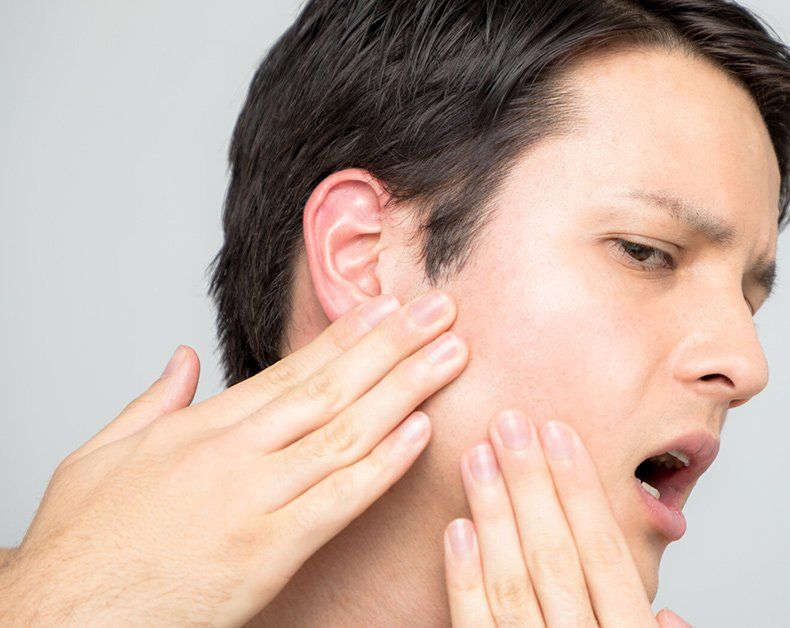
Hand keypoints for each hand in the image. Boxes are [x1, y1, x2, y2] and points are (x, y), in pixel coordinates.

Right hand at [0, 291, 467, 626]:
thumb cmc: (81, 545)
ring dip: (406, 390)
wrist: (60, 618)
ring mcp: (255, 501)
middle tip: (442, 311)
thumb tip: (181, 360)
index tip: (388, 308)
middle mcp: (234, 455)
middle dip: (393, 345)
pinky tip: (421, 432)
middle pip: (331, 388)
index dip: (348, 338)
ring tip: (450, 357)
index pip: (291, 370)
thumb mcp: (99, 454)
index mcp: (200, 428)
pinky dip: (384, 464)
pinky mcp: (270, 552)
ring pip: (346, 433)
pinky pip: (340, 501)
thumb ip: (151, 401)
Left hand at [442, 410, 690, 626]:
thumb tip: (670, 616)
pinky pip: (474, 626)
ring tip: (478, 457)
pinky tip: (457, 530)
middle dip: (531, 484)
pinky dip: (464, 578)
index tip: (560, 433)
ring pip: (511, 583)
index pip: (605, 552)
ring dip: (494, 515)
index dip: (582, 489)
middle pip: (556, 556)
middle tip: (509, 424)